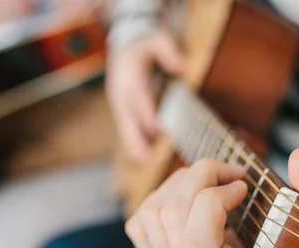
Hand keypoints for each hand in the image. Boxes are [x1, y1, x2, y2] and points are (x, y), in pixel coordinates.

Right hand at [107, 30, 183, 161]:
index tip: (156, 128)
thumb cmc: (146, 39)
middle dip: (135, 135)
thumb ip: (168, 50)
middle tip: (144, 156)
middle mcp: (120, 87)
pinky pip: (125, 124)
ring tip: (141, 160)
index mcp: (130, 71)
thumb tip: (180, 66)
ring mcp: (118, 97)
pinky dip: (131, 140)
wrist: (126, 37)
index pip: (138, 93)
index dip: (146, 111)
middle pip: (127, 114)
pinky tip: (139, 156)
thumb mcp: (158, 36)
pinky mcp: (120, 105)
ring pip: (124, 123)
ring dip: (131, 142)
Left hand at [126, 148, 298, 247]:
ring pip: (153, 214)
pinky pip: (141, 221)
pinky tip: (193, 195)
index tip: (243, 185)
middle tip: (230, 170)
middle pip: (171, 221)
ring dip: (182, 182)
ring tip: (215, 179)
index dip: (212, 202)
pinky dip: (163, 195)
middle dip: (199, 177)